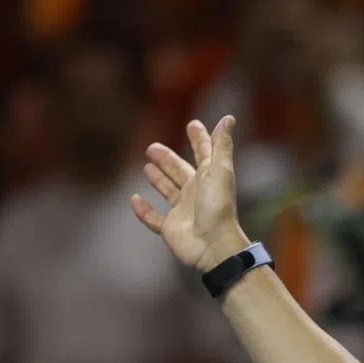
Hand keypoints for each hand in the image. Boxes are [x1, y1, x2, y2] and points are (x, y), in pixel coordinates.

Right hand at [130, 117, 249, 271]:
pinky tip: (134, 199)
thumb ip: (221, 145)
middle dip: (168, 159)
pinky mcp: (171, 228)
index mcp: (209, 178)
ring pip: (168, 191)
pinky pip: (154, 218)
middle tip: (152, 147)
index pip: (204, 154)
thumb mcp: (220, 171)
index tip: (193, 124)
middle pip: (180, 171)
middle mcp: (196, 193)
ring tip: (146, 166)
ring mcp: (183, 211)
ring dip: (158, 179)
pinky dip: (144, 210)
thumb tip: (228, 118)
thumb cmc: (218, 206)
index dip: (199, 139)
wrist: (213, 244)